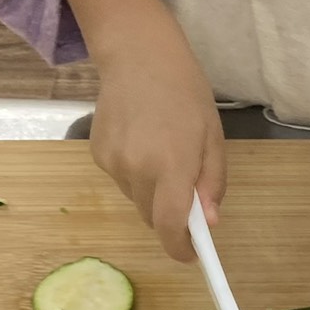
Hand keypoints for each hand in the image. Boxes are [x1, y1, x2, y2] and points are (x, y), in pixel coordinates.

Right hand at [89, 11, 224, 262]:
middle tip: (184, 188)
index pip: (170, 225)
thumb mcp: (212, 136)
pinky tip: (140, 140)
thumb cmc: (185, 92)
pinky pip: (121, 181)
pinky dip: (134, 174)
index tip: (192, 255)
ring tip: (160, 151)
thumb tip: (208, 223)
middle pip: (153, 217)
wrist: (137, 54)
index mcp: (172, 164)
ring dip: (152, 191)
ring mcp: (113, 164)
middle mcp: (138, 169)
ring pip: (137, 199)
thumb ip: (211, 183)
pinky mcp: (97, 155)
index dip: (180, 248)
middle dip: (170, 215)